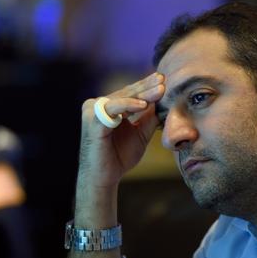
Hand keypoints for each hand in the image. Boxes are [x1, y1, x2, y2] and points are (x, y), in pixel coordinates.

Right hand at [78, 72, 164, 188]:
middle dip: (146, 86)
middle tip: (163, 80)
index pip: (130, 93)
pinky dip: (128, 105)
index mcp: (108, 107)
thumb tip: (162, 103)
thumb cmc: (119, 157)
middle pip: (127, 93)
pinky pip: (112, 109)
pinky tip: (143, 104)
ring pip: (122, 98)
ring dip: (142, 93)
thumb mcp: (140, 134)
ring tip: (159, 90)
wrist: (105, 177)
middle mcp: (98, 106)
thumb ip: (149, 119)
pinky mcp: (93, 121)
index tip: (163, 80)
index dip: (146, 86)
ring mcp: (93, 112)